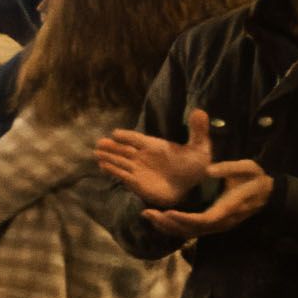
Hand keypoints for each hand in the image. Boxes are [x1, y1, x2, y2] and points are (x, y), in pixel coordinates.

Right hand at [95, 109, 216, 205]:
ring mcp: (139, 169)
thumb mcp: (200, 146)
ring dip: (109, 158)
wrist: (194, 186)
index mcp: (155, 145)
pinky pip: (123, 176)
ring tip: (97, 154)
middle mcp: (143, 156)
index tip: (115, 134)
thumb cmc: (196, 165)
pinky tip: (103, 166)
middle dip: (112, 147)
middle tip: (100, 143)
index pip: (137, 138)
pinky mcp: (137, 183)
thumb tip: (200, 111)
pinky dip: (113, 171)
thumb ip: (198, 130)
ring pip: (120, 161)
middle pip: (124, 149)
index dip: (127, 136)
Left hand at [145, 160, 273, 241]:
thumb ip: (229, 168)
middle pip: (192, 230)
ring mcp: (217, 225)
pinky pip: (191, 229)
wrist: (268, 192)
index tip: (167, 212)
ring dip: (168, 227)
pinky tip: (159, 218)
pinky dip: (174, 226)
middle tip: (148, 213)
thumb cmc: (256, 178)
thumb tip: (209, 170)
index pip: (204, 219)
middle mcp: (221, 222)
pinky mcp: (212, 223)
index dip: (185, 219)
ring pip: (189, 232)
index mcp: (228, 208)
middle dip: (169, 224)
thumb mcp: (248, 168)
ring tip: (147, 215)